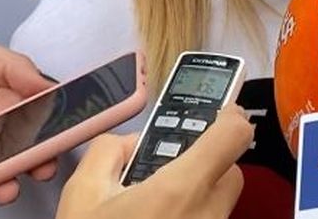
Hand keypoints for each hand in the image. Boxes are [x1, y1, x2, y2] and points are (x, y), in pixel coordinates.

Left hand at [0, 30, 56, 209]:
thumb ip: (4, 64)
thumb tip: (45, 83)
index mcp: (2, 96)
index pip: (38, 112)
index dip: (56, 122)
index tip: (68, 131)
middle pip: (23, 150)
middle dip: (37, 162)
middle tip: (41, 167)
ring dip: (3, 185)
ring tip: (4, 187)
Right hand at [56, 105, 253, 218]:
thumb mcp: (83, 194)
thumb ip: (111, 151)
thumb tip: (130, 144)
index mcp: (181, 189)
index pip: (234, 134)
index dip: (228, 114)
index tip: (219, 109)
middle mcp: (207, 215)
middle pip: (229, 168)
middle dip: (203, 159)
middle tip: (167, 165)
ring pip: (220, 200)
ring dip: (197, 192)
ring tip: (155, 202)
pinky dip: (191, 217)